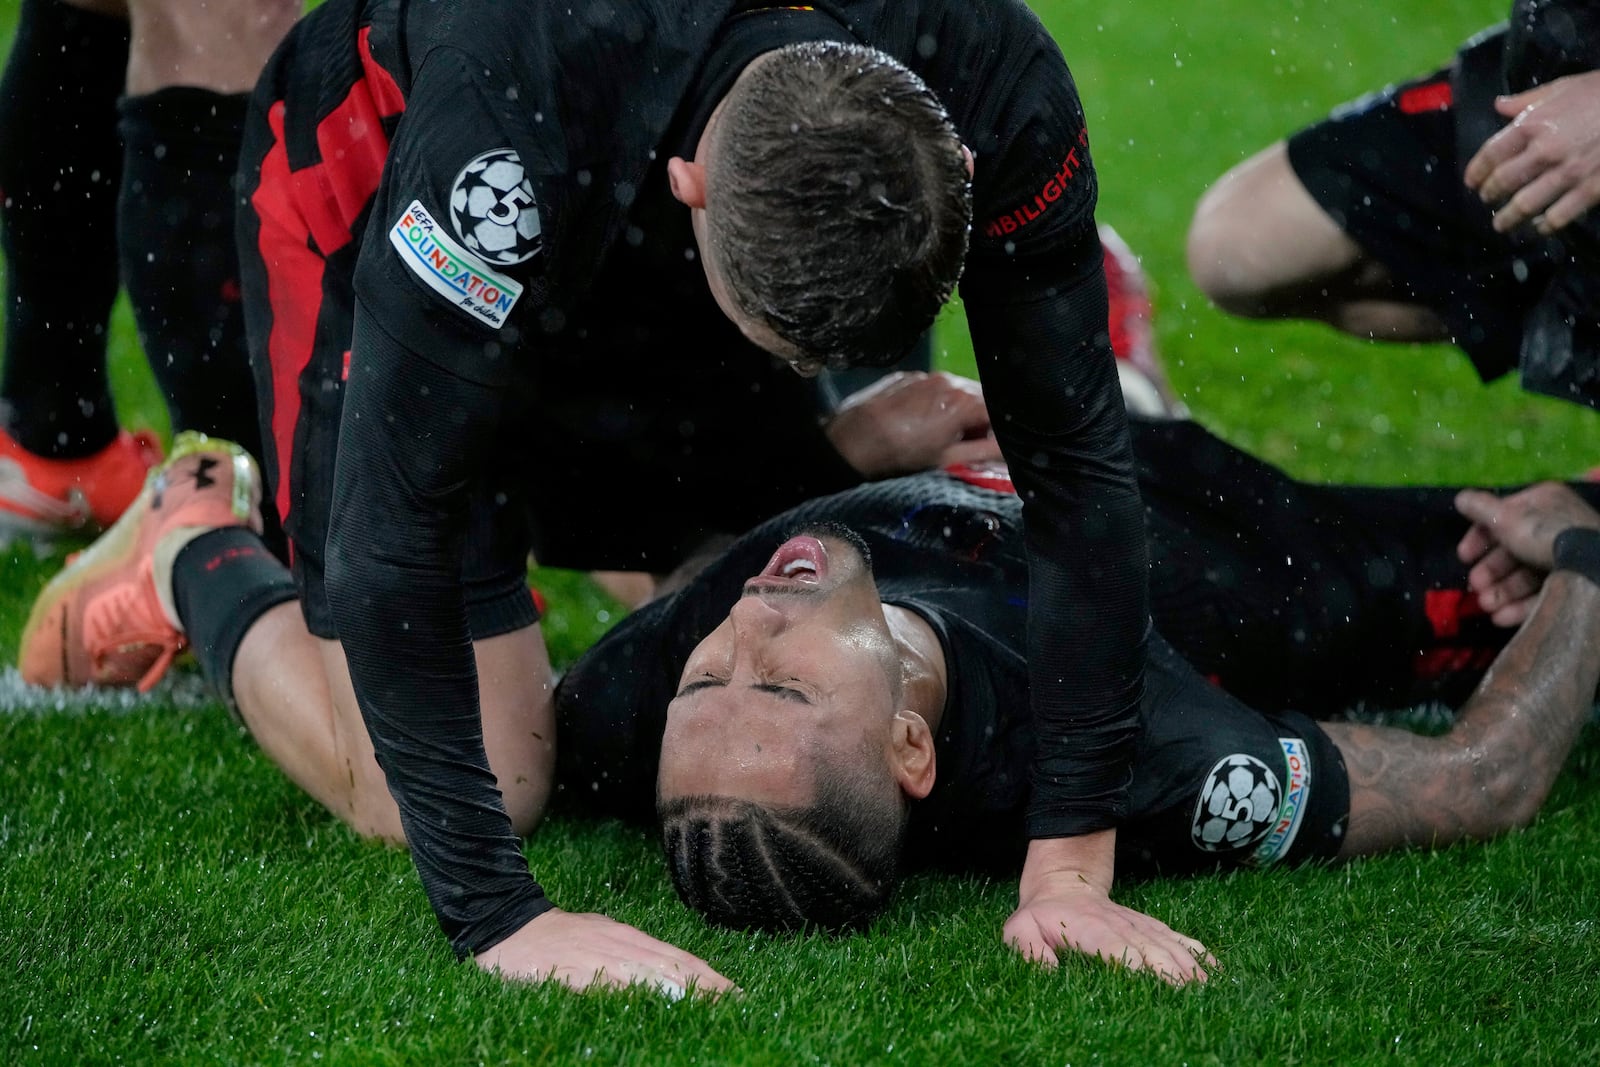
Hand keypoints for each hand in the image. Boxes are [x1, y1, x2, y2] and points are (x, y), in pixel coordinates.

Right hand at [473, 908, 735, 996]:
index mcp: (627, 939)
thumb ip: (628, 956)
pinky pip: (610, 986)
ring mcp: (597, 958)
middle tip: (738, 1007)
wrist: (503, 922)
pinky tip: (655, 1007)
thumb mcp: (598, 938)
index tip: (738, 997)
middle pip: (674, 968)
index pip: (680, 960)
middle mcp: (619, 945)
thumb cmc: (554, 936)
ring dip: (683, 992)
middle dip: (708, 988)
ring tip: (712, 1010)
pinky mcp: (573, 972)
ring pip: (650, 976)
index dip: (710, 979)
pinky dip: (635, 997)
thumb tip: (663, 976)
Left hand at [825, 371, 1000, 477]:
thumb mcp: (948, 460)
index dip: (997, 431)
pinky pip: (933, 386)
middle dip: (977, 419)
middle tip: (961, 443)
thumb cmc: (903, 455)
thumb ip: (985, 452)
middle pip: (978, 398)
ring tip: (936, 432)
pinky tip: (918, 419)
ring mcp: (927, 375)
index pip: (999, 411)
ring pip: (955, 390)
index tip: (986, 446)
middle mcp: (949, 380)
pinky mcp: (908, 375)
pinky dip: (935, 401)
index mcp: (964, 402)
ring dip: (956, 409)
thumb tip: (1010, 450)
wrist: (854, 440)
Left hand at [1003, 834, 1211, 985]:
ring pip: (1169, 944)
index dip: (1134, 963)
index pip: (1114, 946)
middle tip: (1190, 996)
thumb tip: (1048, 973)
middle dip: (1171, 971)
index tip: (1153, 982)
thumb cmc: (1041, 916)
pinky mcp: (1150, 927)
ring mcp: (1138, 925)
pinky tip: (1215, 971)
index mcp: (1088, 928)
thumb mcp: (1020, 930)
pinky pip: (1178, 938)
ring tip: (1207, 989)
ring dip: (1189, 966)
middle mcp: (1119, 925)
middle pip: (1150, 948)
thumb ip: (1029, 951)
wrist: (1064, 883)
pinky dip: (1198, 953)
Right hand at [1455, 483, 1599, 625]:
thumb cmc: (1547, 536)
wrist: (1594, 568)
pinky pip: (1544, 592)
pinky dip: (1521, 606)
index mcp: (1542, 503)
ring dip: (1502, 592)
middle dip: (1490, 573)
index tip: (1463, 558)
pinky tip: (1501, 618)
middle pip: (1513, 551)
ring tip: (1487, 606)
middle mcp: (1556, 527)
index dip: (1478, 538)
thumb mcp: (1507, 519)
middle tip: (1475, 587)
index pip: (1503, 516)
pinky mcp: (1575, 582)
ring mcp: (1568, 557)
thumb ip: (1481, 509)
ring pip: (1527, 575)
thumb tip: (1461, 498)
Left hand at [1463, 69, 1599, 234]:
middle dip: (1490, 195)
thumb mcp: (1565, 86)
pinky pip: (1558, 216)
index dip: (1476, 171)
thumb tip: (1498, 106)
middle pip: (1503, 182)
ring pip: (1525, 205)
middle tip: (1487, 201)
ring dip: (1509, 218)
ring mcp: (1568, 172)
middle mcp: (1545, 151)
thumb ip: (1528, 100)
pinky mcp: (1590, 190)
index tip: (1472, 181)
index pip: (1491, 153)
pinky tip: (1540, 227)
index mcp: (1534, 123)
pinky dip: (1545, 226)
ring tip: (1502, 224)